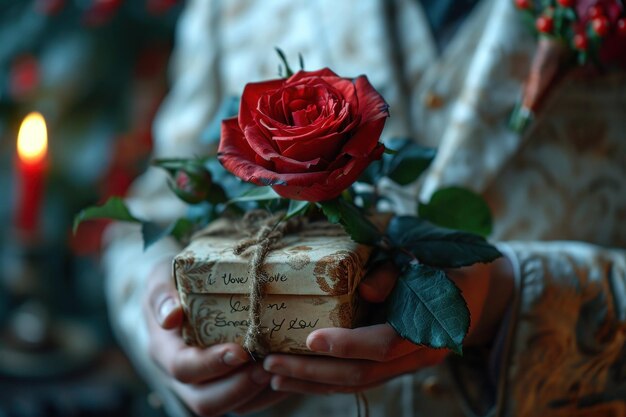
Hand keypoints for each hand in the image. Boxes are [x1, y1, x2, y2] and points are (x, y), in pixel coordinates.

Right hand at [144, 260, 288, 415]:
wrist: (182, 290)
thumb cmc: (173, 281)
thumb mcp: (161, 279)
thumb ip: (162, 295)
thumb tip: (171, 317)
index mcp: (165, 350)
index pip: (183, 368)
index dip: (212, 364)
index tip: (240, 352)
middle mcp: (184, 375)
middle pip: (206, 401)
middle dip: (239, 388)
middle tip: (268, 367)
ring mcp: (207, 383)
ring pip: (231, 405)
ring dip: (259, 392)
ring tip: (283, 368)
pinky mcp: (230, 382)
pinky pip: (249, 400)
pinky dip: (271, 391)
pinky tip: (289, 369)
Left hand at [263, 257, 513, 393]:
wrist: (480, 290)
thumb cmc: (449, 264)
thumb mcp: (428, 257)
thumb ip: (396, 272)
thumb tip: (364, 290)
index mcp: (430, 325)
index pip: (384, 344)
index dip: (348, 344)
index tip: (311, 339)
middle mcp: (419, 353)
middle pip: (364, 373)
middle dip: (315, 371)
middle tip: (272, 365)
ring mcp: (409, 363)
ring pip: (359, 383)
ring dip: (314, 382)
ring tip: (274, 377)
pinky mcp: (397, 363)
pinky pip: (362, 379)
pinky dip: (328, 381)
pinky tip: (298, 378)